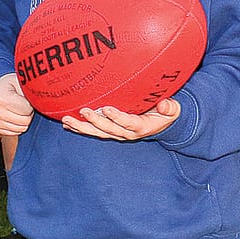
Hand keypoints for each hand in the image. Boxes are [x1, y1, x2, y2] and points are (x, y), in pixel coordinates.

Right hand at [0, 73, 33, 137]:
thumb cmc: (12, 85)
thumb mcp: (22, 82)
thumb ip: (33, 90)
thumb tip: (46, 98)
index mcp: (1, 97)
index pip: (27, 110)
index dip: (30, 104)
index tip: (25, 98)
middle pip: (25, 121)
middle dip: (28, 113)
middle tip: (23, 104)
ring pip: (21, 129)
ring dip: (23, 119)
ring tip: (18, 108)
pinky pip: (14, 132)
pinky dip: (17, 125)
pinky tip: (14, 115)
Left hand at [64, 98, 180, 140]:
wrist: (161, 124)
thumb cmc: (165, 113)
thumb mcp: (173, 110)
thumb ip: (170, 107)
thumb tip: (165, 105)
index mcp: (141, 127)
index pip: (128, 123)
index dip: (118, 117)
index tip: (107, 109)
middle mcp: (127, 133)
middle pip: (108, 129)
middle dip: (95, 121)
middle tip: (84, 111)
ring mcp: (117, 133)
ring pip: (97, 132)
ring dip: (82, 127)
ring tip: (67, 120)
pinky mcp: (110, 131)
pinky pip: (94, 132)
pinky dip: (81, 128)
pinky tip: (67, 124)